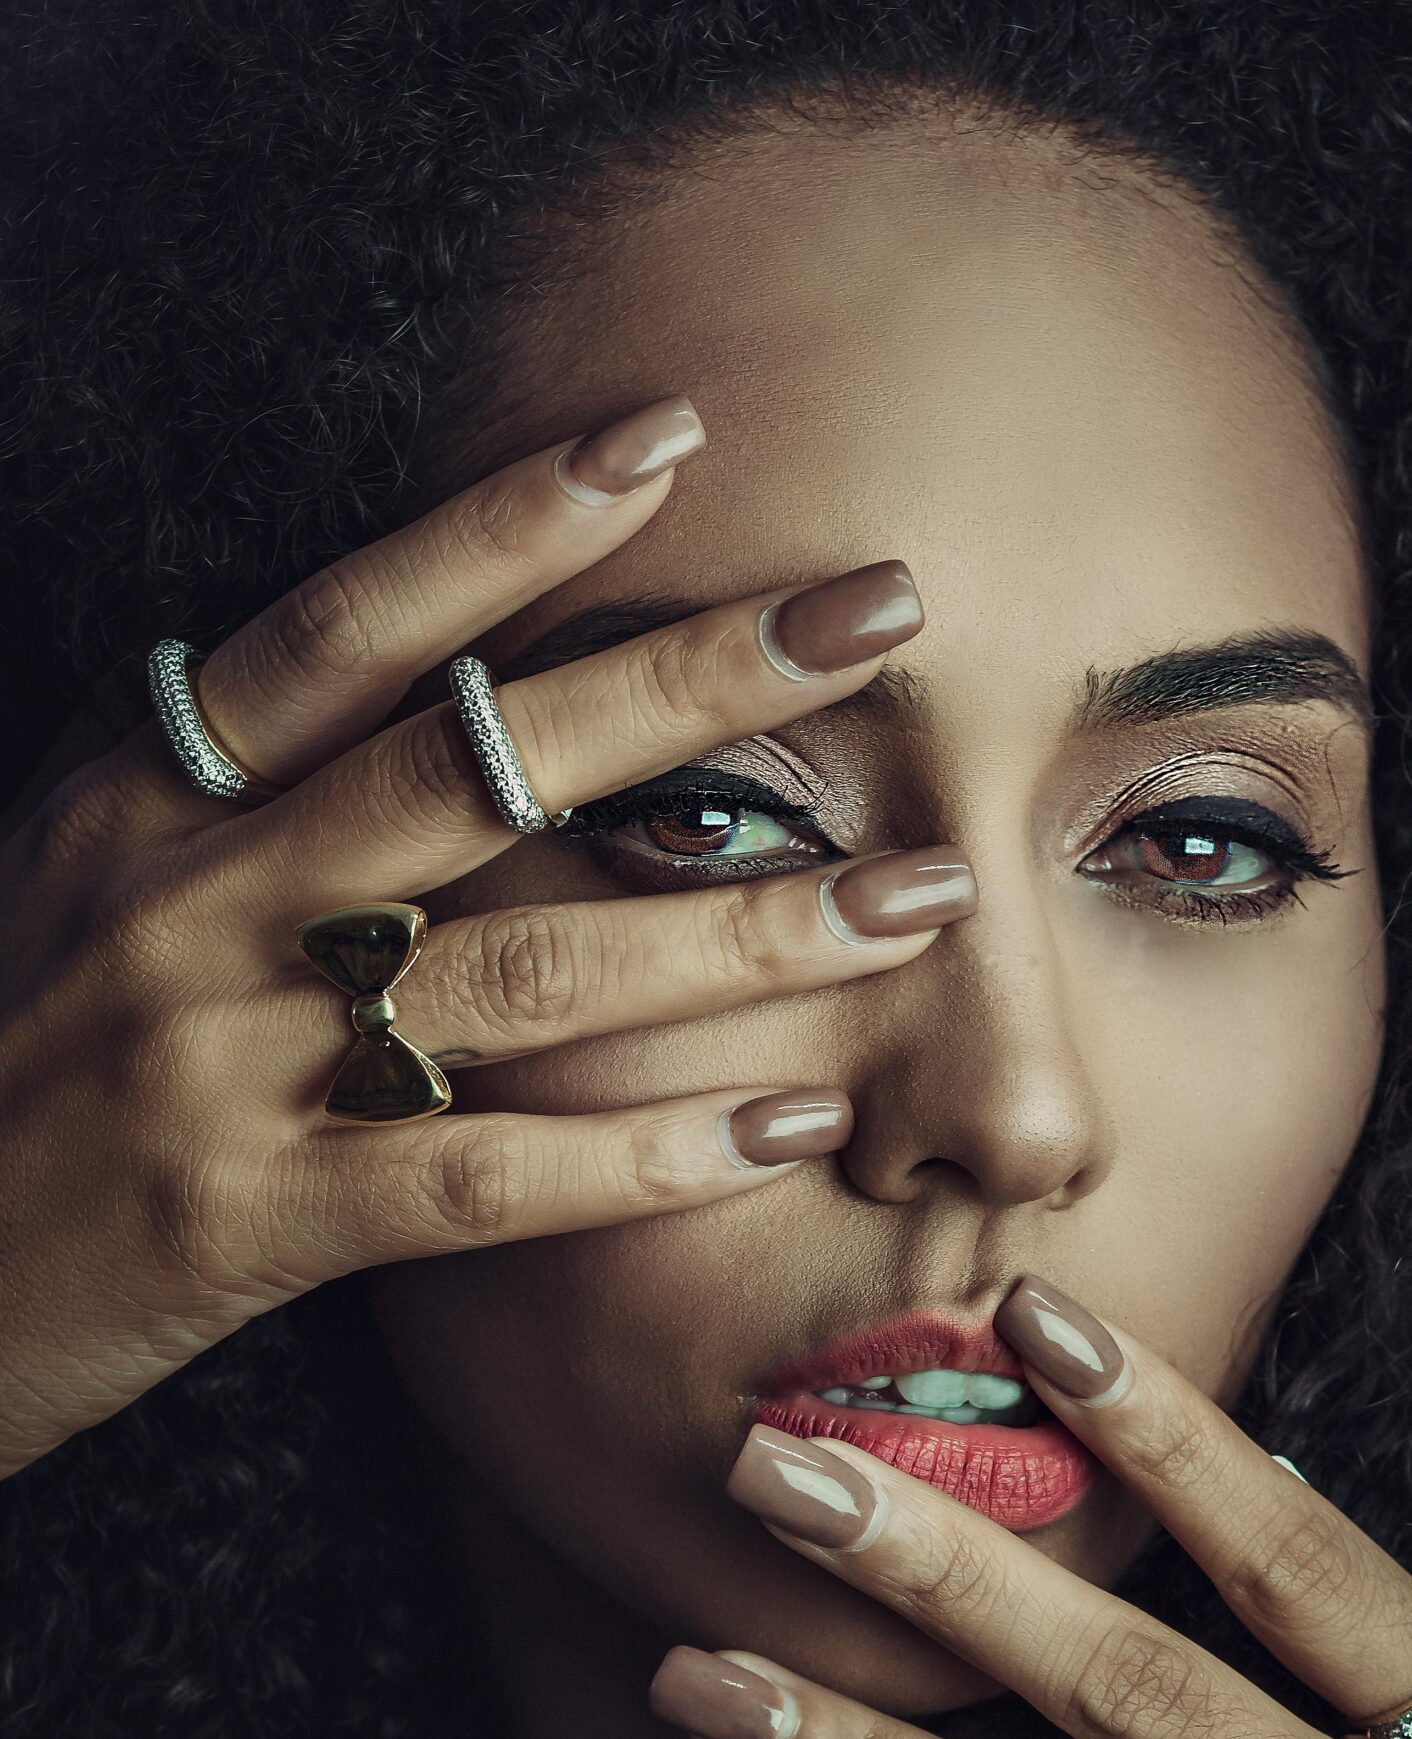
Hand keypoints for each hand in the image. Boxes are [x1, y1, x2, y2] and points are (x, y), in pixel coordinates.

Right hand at [0, 395, 966, 1479]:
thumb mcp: (88, 868)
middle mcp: (190, 899)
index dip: (511, 524)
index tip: (673, 439)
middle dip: (694, 683)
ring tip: (914, 891)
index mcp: (152, 791)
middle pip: (477, 764)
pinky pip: (485, 1179)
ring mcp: (223, 1060)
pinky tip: (791, 1120)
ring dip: (734, 929)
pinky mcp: (254, 1217)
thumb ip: (233, 770)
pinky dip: (648, 1153)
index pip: (352, 624)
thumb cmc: (15, 1047)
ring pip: (520, 975)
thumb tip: (422, 662)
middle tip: (879, 616)